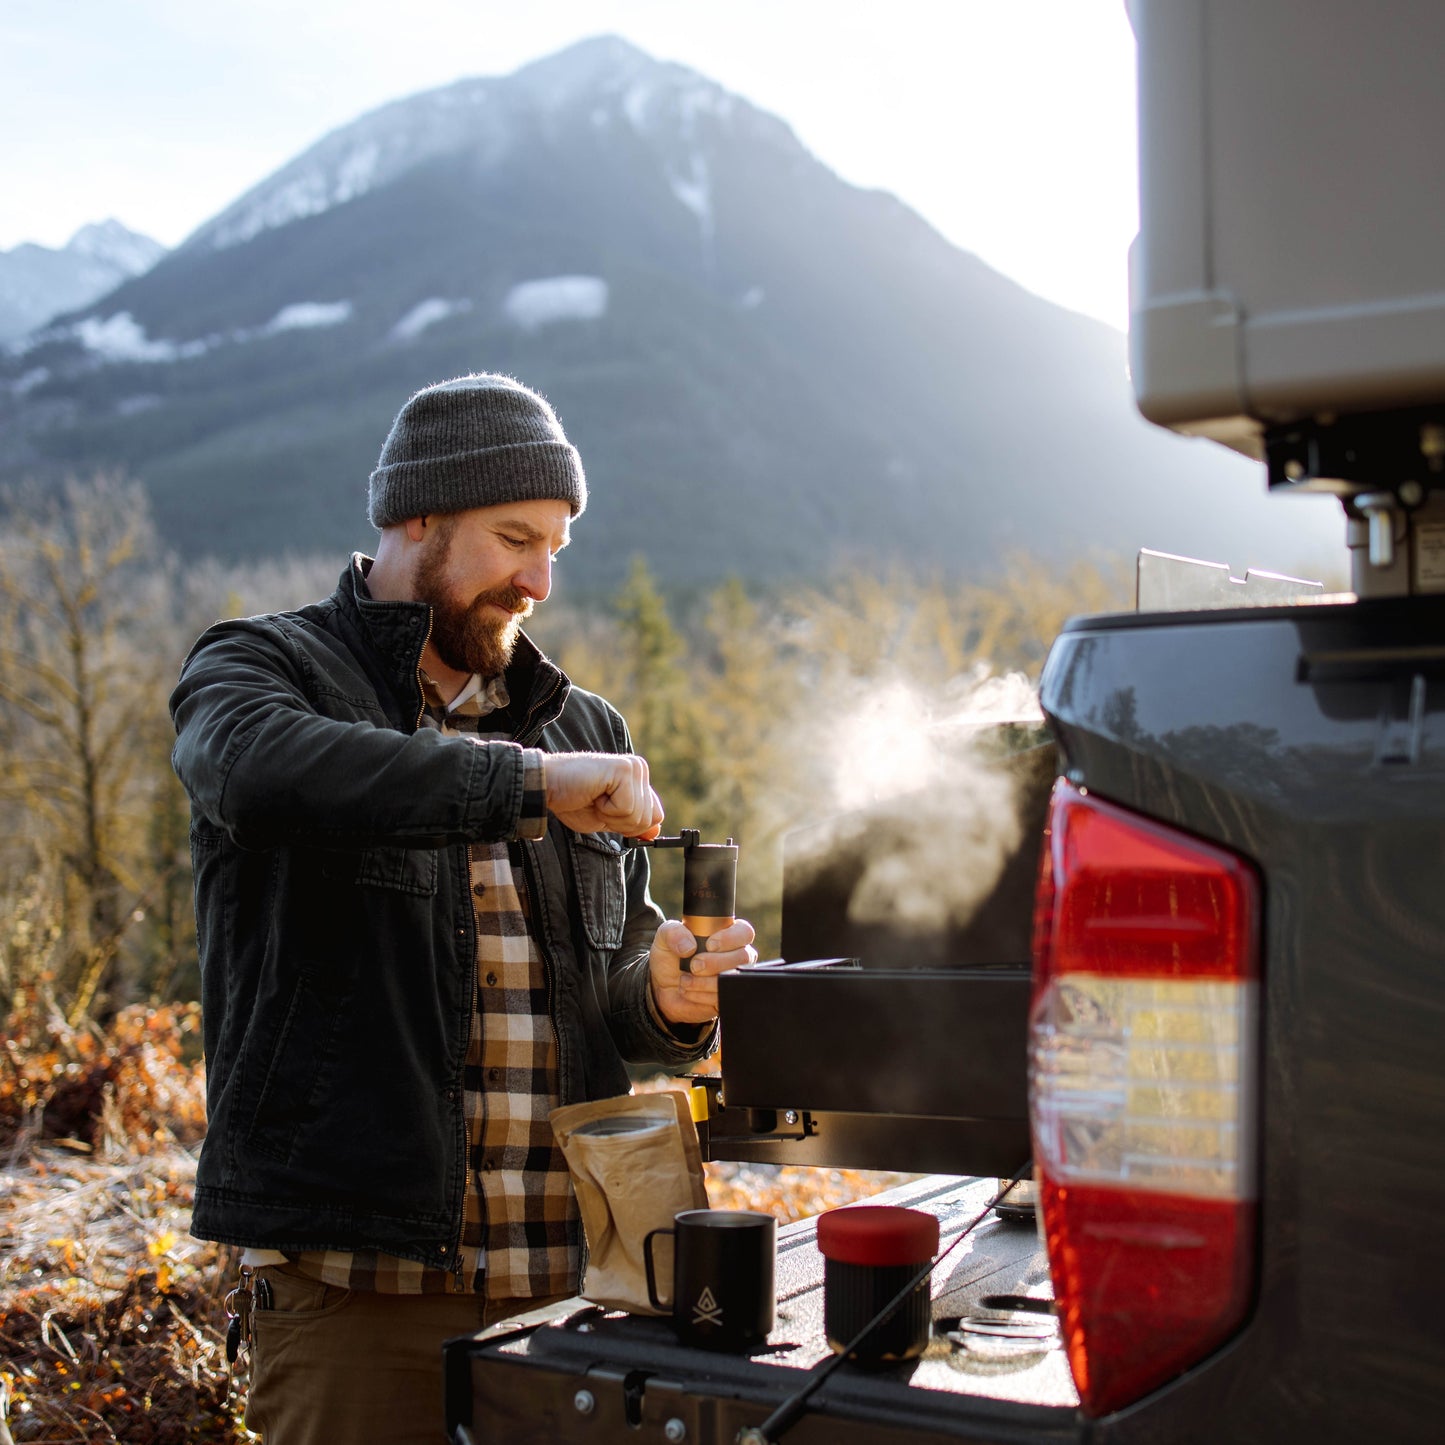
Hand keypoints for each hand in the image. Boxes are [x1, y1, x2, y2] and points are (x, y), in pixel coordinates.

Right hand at [542, 752, 663, 837]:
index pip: (655, 815)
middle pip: (649, 818)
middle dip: (620, 823)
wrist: (547, 788)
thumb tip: (655, 833)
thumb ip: (633, 824)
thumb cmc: (573, 802)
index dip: (633, 827)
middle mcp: (639, 769)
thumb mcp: (608, 820)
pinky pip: (626, 808)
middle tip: (597, 805)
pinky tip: (593, 794)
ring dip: (611, 816)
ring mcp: (633, 767)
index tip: (609, 816)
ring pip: (638, 815)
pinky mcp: (623, 769)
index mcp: (638, 779)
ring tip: (594, 798)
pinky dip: (606, 810)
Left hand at [649, 918, 757, 1025]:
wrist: (663, 987)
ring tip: (685, 980)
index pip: (744, 932)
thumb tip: (689, 946)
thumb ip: (674, 932)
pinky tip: (689, 991)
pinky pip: (724, 997)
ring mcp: (733, 977)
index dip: (731, 938)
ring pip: (733, 979)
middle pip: (743, 956)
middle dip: (716, 962)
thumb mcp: (665, 937)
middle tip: (694, 966)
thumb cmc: (670, 956)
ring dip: (705, 982)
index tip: (710, 945)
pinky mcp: (726, 996)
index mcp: (726, 933)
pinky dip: (702, 996)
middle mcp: (735, 954)